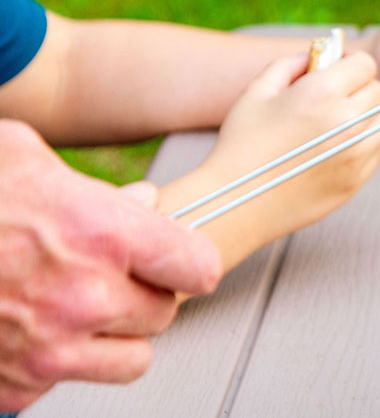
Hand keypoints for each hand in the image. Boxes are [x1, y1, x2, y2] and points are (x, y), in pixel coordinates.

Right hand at [0, 120, 220, 411]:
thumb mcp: (23, 158)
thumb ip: (94, 186)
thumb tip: (141, 203)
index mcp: (102, 233)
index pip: (197, 267)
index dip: (187, 261)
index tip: (176, 258)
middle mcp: (84, 297)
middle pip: (163, 315)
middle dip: (144, 294)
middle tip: (109, 274)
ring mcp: (48, 349)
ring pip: (129, 360)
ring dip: (113, 337)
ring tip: (78, 306)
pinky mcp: (15, 385)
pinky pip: (65, 382)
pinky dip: (54, 362)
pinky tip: (25, 327)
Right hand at [168, 52, 379, 270]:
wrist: (235, 203)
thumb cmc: (242, 143)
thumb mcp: (257, 91)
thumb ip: (291, 63)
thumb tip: (318, 55)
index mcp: (322, 93)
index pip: (365, 64)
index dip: (351, 62)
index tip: (339, 69)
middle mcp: (347, 122)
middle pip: (378, 91)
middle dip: (359, 87)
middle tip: (335, 96)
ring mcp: (355, 154)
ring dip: (369, 115)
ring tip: (342, 120)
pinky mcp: (357, 180)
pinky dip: (368, 141)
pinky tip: (341, 144)